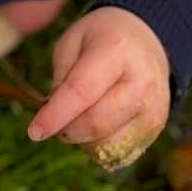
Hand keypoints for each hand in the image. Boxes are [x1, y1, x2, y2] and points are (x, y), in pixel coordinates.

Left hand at [27, 7, 170, 154]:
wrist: (147, 39)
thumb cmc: (102, 39)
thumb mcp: (72, 42)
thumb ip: (62, 79)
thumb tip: (54, 118)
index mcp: (116, 50)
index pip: (81, 91)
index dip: (55, 115)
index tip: (34, 132)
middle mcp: (142, 81)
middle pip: (97, 123)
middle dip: (67, 129)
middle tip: (55, 120)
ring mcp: (153, 107)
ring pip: (108, 144)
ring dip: (83, 139)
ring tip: (79, 116)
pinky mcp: (157, 127)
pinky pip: (120, 151)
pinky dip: (100, 145)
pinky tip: (98, 123)